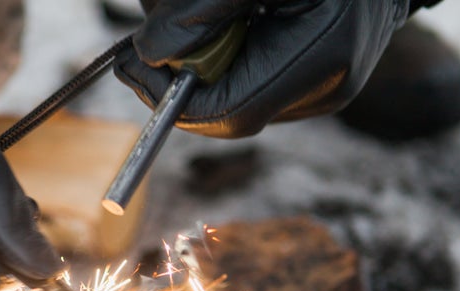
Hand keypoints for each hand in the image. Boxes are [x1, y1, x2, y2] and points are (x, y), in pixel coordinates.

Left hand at [114, 0, 409, 137]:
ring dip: (198, 55)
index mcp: (322, 58)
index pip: (228, 111)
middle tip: (158, 27)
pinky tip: (229, 18)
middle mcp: (324, 88)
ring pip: (231, 93)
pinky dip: (222, 49)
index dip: (171, 97)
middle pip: (224, 108)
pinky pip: (248, 77)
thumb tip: (152, 52)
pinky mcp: (309, 79)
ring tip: (199, 9)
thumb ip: (206, 6)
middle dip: (182, 71)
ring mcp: (320, 88)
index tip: (135, 62)